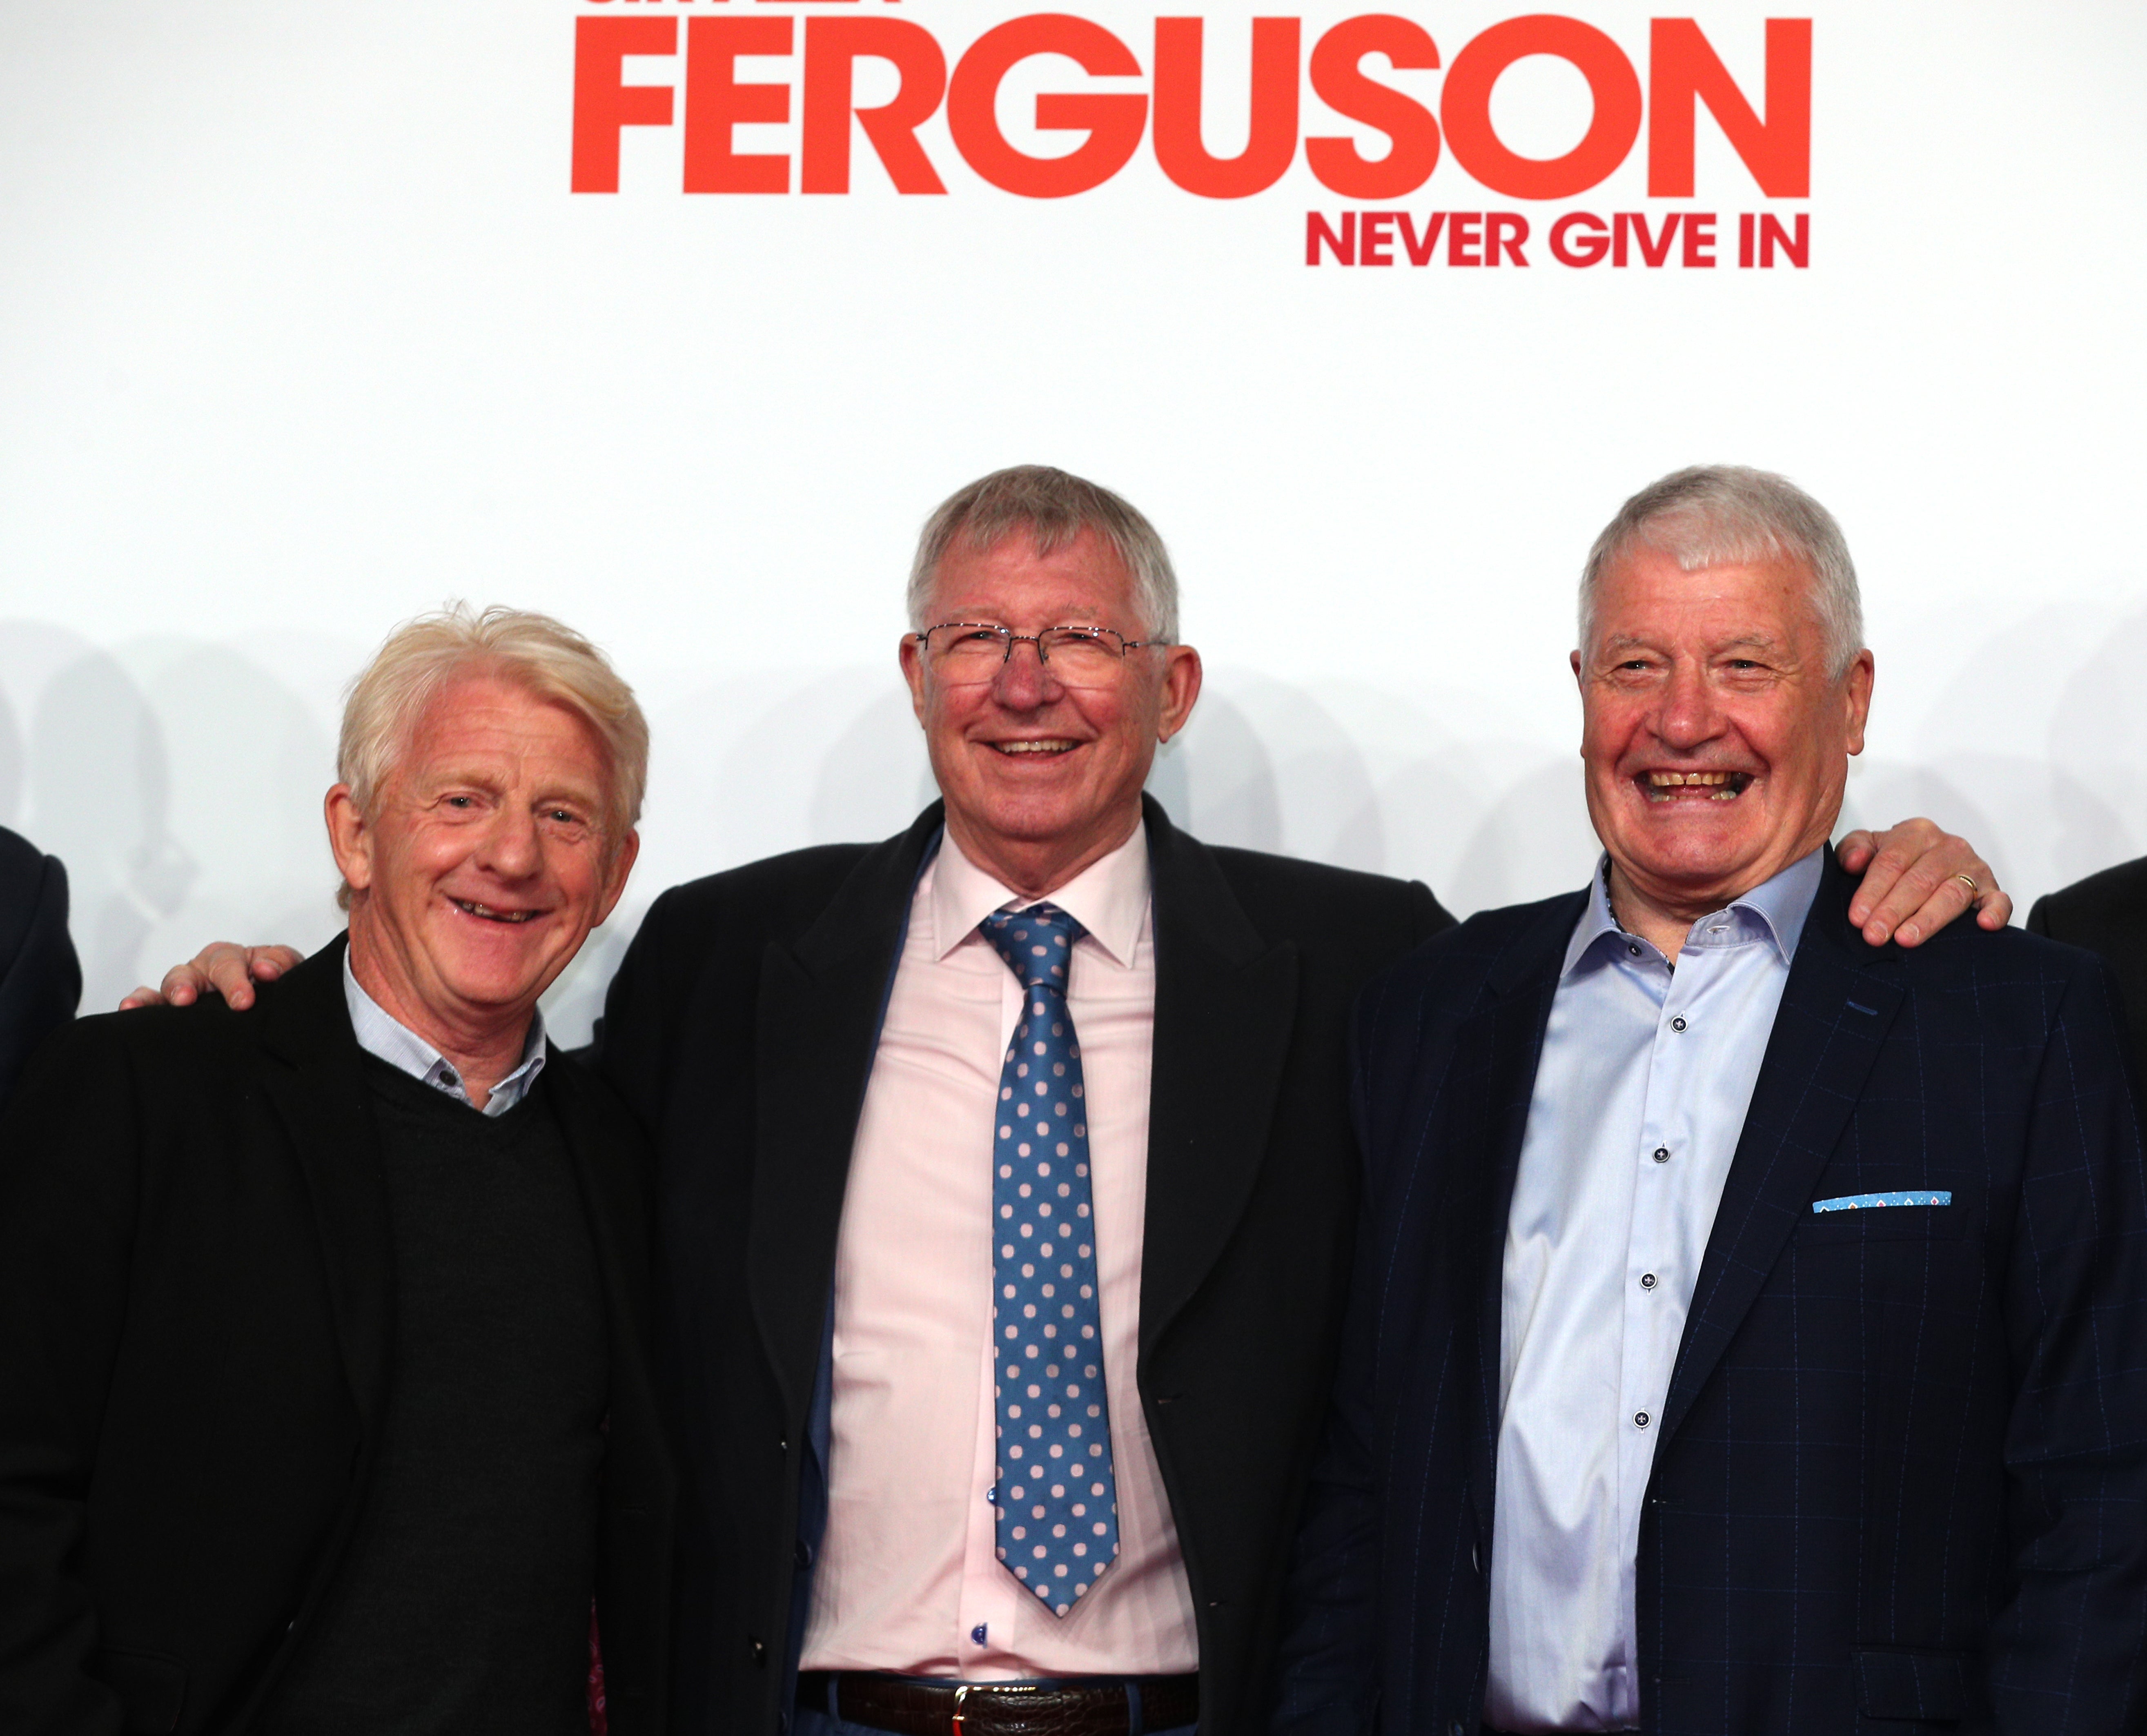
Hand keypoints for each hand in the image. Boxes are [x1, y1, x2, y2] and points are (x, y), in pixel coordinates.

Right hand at [118, 942, 305, 1010]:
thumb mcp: (285, 968)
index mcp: (230, 958)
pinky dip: (139, 1004)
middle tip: (187, 1000)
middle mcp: (202, 970)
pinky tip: (128, 1011)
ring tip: (153, 1010)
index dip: (235, 981)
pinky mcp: (170, 1008)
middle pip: (189, 974)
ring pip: (166, 987)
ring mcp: (183, 988)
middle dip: (186, 986)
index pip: (229, 965)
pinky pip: (150, 1003)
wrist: (273, 999)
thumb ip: (280, 963)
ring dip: (160, 996)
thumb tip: (265, 969)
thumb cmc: (275, 980)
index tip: (244, 1001)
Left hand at [1838, 819, 2010, 947]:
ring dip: (1928, 919)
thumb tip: (1853, 862)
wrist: (1931, 860)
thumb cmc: (1895, 859)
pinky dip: (1995, 911)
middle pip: (1919, 881)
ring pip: (1951, 894)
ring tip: (1906, 939)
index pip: (1891, 863)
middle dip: (1893, 910)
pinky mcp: (1991, 888)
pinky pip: (1999, 899)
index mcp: (1915, 833)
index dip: (1872, 891)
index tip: (1857, 918)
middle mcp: (1948, 847)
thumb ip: (1854, 849)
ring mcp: (1973, 867)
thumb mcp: (1869, 847)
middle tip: (1874, 935)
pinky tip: (1984, 924)